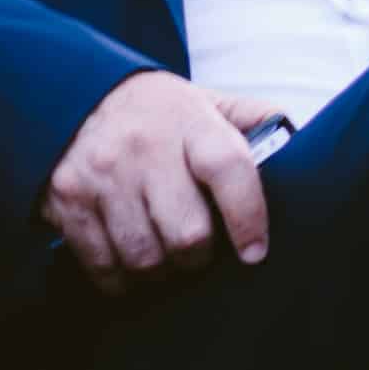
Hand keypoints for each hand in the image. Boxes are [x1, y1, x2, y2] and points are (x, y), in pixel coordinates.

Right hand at [46, 72, 280, 286]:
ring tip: (164, 259)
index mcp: (190, 121)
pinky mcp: (67, 199)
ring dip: (160, 271)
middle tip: (197, 253)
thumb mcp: (207, 102)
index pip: (230, 169)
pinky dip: (119, 278)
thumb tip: (300, 146)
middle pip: (187, 232)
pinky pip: (101, 262)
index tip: (254, 252)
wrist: (76, 92)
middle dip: (198, 257)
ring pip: (144, 256)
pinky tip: (128, 266)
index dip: (249, 218)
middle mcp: (144, 146)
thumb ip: (253, 121)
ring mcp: (102, 174)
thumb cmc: (158, 111)